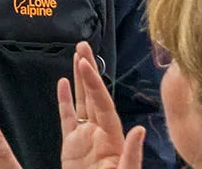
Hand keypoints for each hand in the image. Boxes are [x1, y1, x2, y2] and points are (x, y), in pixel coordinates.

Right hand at [55, 43, 144, 168]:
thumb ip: (132, 155)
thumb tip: (139, 130)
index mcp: (112, 138)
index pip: (102, 104)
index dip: (94, 83)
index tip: (85, 64)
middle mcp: (100, 133)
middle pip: (93, 96)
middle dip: (88, 71)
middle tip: (82, 47)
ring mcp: (86, 138)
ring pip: (81, 102)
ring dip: (78, 79)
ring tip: (75, 55)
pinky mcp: (72, 146)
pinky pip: (67, 118)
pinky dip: (64, 101)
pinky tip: (62, 83)